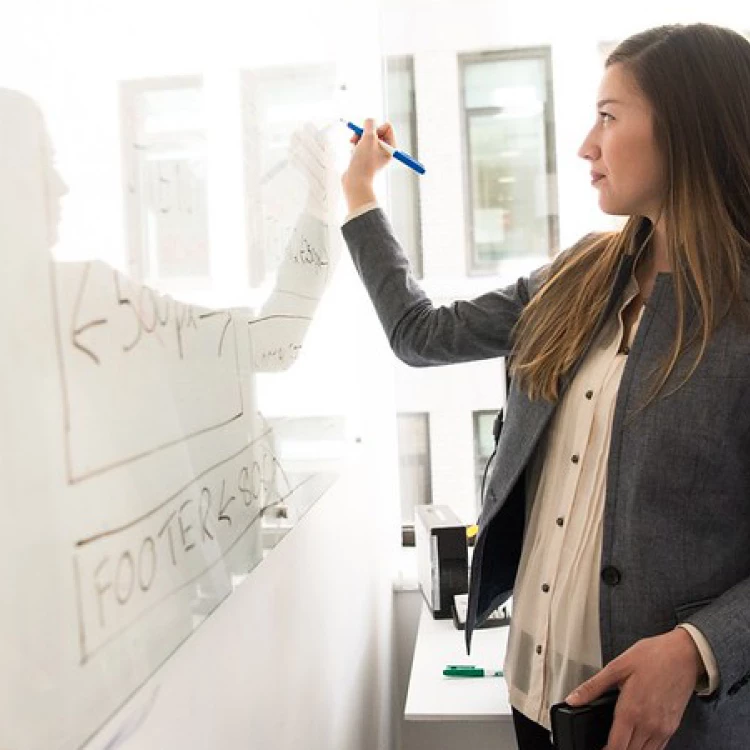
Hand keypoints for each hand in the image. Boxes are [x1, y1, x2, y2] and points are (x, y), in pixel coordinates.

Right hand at [341, 118, 394, 212]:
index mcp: (391, 147)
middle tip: (355, 139)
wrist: (354, 183)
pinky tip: (352, 154)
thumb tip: (369, 121)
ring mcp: (374, 155)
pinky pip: (360, 145)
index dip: (376, 128)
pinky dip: (355, 147)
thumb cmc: (363, 163)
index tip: (370, 137)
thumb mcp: (368, 138)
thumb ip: (370, 125)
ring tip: (353, 148)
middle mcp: (385, 151)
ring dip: (358, 140)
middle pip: (375, 131)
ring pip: (366, 137)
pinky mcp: (365, 158)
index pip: (387, 126)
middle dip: (364, 133)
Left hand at [565, 628, 702, 749]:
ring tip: (618, 742)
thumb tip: (572, 699)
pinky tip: (636, 741)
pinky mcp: (672, 727)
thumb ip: (593, 687)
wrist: (684, 655)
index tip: (597, 748)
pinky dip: (645, 749)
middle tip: (605, 744)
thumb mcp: (617, 667)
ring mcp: (662, 728)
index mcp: (631, 711)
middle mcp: (648, 725)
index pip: (616, 747)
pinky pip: (658, 748)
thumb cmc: (652, 656)